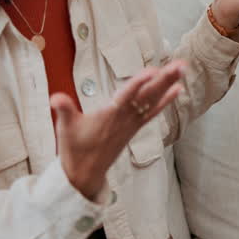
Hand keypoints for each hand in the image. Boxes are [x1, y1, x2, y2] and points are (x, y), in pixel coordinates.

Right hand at [51, 60, 185, 198]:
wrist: (85, 174)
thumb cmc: (75, 149)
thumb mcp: (65, 128)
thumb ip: (63, 110)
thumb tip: (56, 98)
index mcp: (108, 116)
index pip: (126, 96)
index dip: (138, 84)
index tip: (152, 71)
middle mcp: (124, 118)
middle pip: (147, 95)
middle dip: (164, 79)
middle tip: (181, 65)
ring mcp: (131, 123)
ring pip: (153, 100)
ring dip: (168, 84)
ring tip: (182, 69)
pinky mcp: (134, 128)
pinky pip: (153, 112)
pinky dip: (166, 100)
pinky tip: (177, 90)